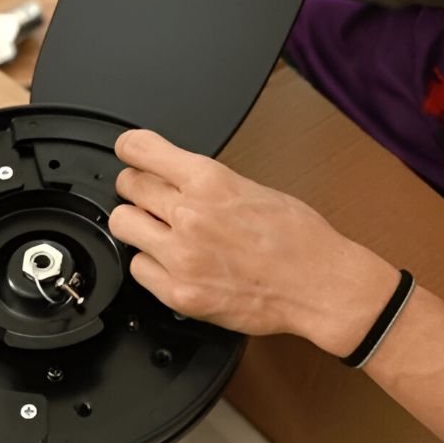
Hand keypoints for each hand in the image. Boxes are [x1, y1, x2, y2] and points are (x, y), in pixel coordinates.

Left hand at [108, 130, 399, 356]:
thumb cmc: (299, 239)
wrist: (320, 286)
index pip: (140, 150)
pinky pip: (138, 269)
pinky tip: (174, 264)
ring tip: (162, 233)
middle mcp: (190, 216)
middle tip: (151, 199)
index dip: (130, 149)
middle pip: (128, 186)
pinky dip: (151, 265)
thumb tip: (172, 177)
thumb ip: (206, 183)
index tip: (129, 153)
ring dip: (139, 226)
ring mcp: (181, 257)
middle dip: (137, 189)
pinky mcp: (179, 293)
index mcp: (210, 182)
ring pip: (124, 226)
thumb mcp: (253, 188)